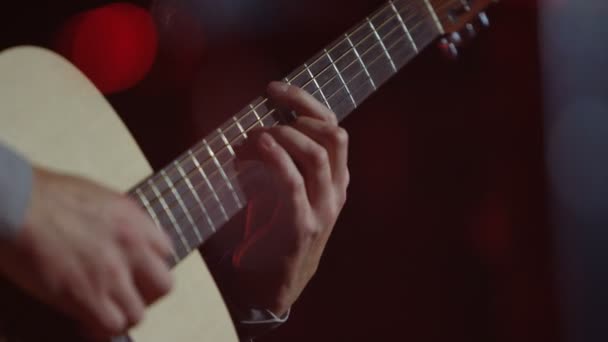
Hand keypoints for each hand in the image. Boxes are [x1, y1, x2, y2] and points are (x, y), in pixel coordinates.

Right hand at [0, 167, 172, 338]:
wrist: (17, 203)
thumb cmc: (44, 195)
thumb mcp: (98, 198)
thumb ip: (117, 221)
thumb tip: (116, 237)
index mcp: (136, 220)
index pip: (165, 252)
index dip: (149, 266)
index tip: (134, 272)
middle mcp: (133, 246)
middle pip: (162, 286)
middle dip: (145, 294)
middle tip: (124, 296)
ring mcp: (113, 273)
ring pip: (137, 313)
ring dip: (120, 315)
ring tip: (100, 312)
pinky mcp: (87, 296)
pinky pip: (110, 327)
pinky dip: (99, 330)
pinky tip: (83, 322)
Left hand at [232, 82, 348, 315]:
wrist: (273, 284)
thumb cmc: (274, 232)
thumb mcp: (282, 191)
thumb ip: (276, 162)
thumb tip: (250, 132)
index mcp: (335, 178)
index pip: (333, 128)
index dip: (307, 103)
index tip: (276, 90)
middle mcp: (336, 190)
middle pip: (334, 134)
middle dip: (301, 108)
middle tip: (270, 99)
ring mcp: (323, 209)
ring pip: (317, 156)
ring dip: (284, 135)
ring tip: (257, 133)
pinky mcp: (302, 226)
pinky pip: (293, 184)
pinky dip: (276, 159)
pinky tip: (258, 145)